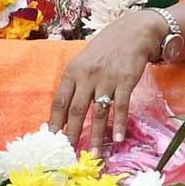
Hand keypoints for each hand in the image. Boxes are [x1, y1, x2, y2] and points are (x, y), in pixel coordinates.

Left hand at [48, 11, 164, 154]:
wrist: (132, 31)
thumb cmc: (105, 48)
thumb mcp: (84, 61)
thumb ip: (75, 82)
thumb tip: (64, 111)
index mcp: (73, 71)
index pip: (60, 100)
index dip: (55, 121)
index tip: (52, 139)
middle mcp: (87, 75)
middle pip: (76, 110)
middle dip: (71, 134)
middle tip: (69, 154)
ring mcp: (106, 78)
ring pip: (98, 112)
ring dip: (96, 135)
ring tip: (93, 154)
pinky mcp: (125, 81)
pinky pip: (120, 106)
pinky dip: (119, 123)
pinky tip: (118, 138)